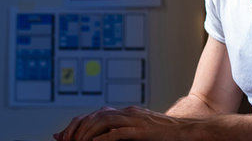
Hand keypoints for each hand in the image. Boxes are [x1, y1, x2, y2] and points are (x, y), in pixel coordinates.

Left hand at [54, 106, 194, 140]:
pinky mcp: (142, 130)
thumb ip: (117, 134)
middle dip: (75, 129)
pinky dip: (103, 138)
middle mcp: (126, 113)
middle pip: (93, 116)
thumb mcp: (137, 132)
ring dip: (85, 133)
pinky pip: (118, 133)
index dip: (75, 125)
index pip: (92, 115)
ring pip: (101, 121)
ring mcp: (134, 120)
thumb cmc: (164, 135)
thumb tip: (95, 140)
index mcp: (123, 113)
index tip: (62, 136)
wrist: (189, 131)